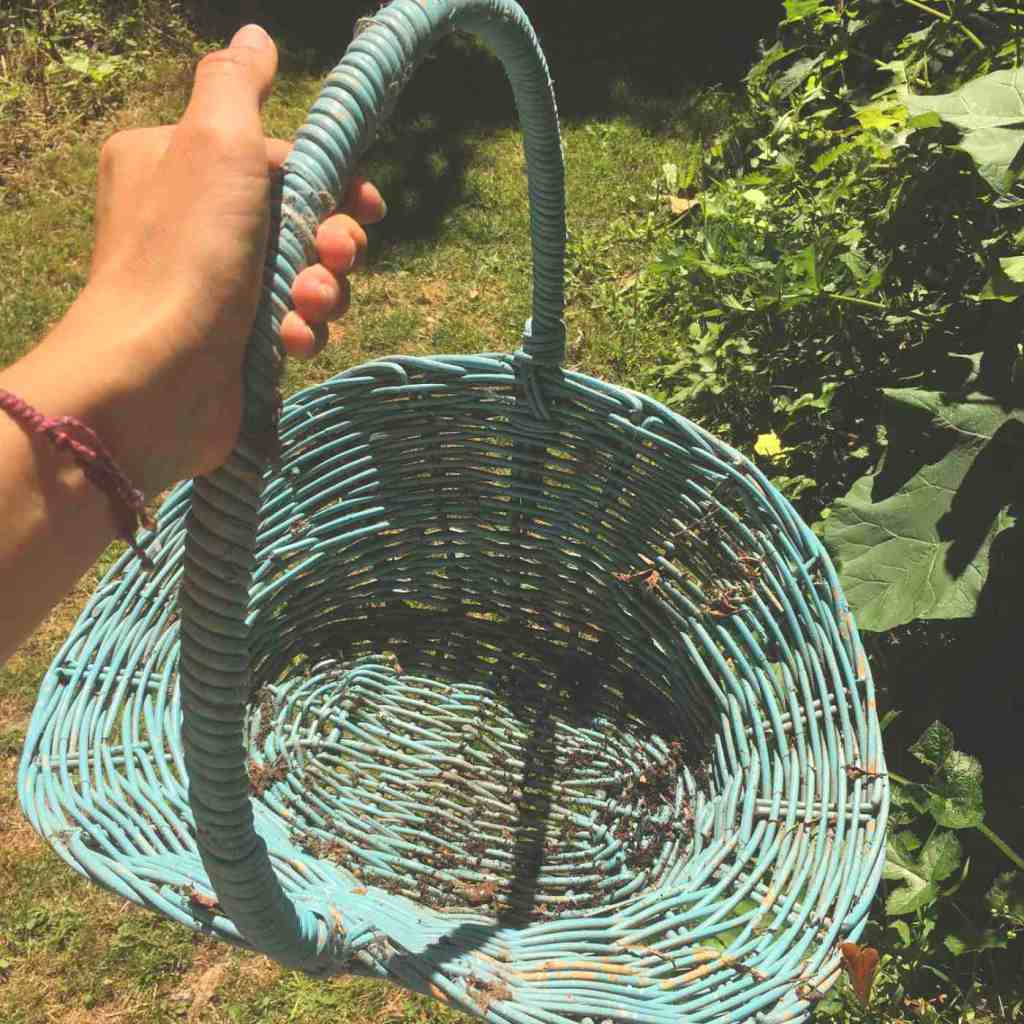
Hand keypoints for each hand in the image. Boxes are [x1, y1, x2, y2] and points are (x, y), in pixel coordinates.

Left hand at [52, 23, 384, 494]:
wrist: (153, 378)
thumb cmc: (186, 253)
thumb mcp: (214, 142)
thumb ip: (237, 85)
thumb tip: (256, 37)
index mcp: (177, 163)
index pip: (275, 160)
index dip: (330, 181)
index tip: (368, 205)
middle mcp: (194, 222)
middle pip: (298, 219)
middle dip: (331, 242)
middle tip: (336, 257)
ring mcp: (215, 287)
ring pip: (302, 276)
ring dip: (322, 290)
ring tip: (309, 305)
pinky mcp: (234, 343)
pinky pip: (291, 324)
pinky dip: (300, 330)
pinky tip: (291, 342)